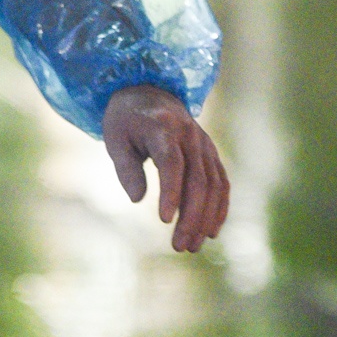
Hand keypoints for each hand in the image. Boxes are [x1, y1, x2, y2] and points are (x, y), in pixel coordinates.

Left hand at [102, 84, 228, 251]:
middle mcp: (189, 136)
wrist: (148, 90)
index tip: (164, 220)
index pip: (171, 164)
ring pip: (214, 186)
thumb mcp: (114, 137)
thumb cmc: (125, 118)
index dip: (171, 192)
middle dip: (191, 216)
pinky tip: (210, 231)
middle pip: (197, 180)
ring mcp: (204, 145)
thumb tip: (138, 200)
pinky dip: (219, 208)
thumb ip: (126, 167)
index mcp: (162, 128)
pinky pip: (222, 183)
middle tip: (179, 245)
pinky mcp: (211, 154)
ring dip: (206, 218)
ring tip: (192, 245)